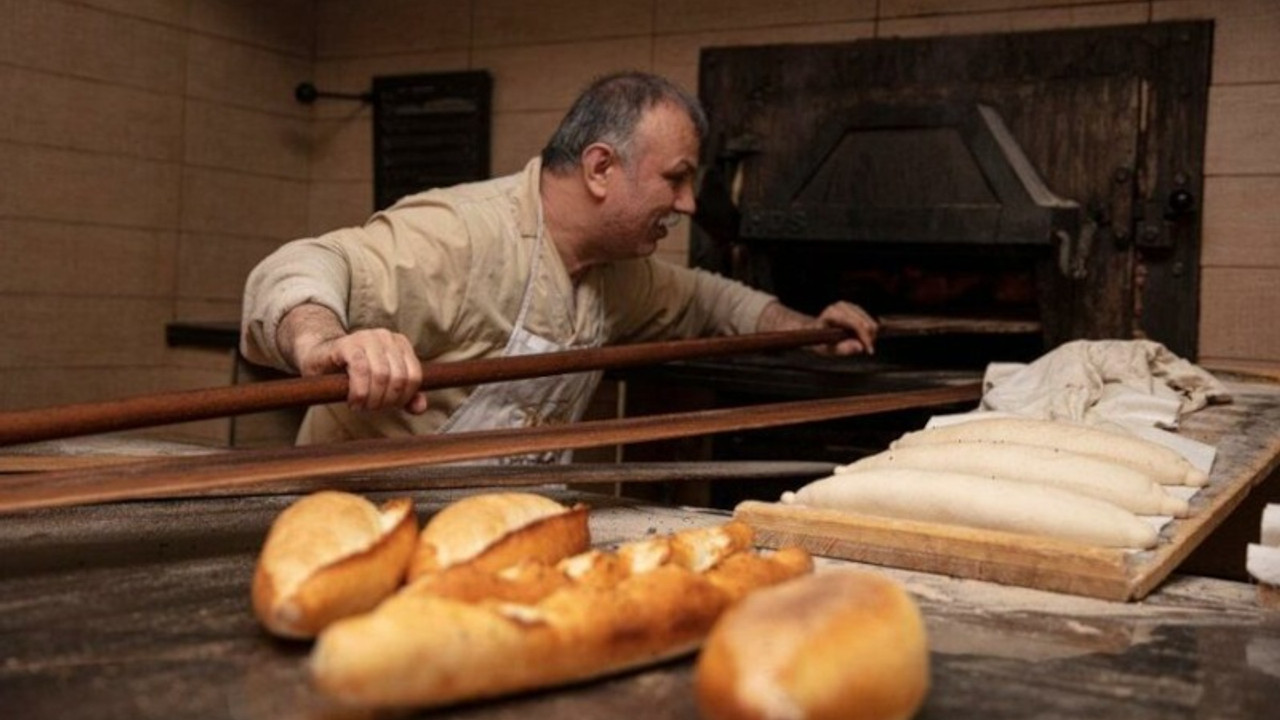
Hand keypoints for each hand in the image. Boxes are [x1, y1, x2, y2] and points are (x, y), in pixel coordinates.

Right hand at [280, 305, 427, 413]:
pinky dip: (360, 392)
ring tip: (362, 405)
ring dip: (372, 399)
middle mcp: (386, 337)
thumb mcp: (382, 385)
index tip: (388, 406)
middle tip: (372, 408)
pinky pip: (361, 370)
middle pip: (398, 378)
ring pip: (382, 375)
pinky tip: (354, 401)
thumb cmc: (353, 373)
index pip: (415, 376)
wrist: (319, 357)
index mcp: (400, 344)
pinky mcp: (347, 344)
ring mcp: (367, 337)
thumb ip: (404, 396)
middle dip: (386, 401)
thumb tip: (420, 408)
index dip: (403, 397)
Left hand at [755, 300, 877, 355]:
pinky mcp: (852, 307)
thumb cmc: (816, 340)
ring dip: (871, 333)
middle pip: (864, 321)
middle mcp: (841, 306)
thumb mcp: (825, 349)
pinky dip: (868, 329)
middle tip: (868, 350)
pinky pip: (866, 318)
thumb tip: (860, 347)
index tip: (869, 351)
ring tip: (867, 345)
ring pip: (867, 319)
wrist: (809, 329)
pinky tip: (865, 338)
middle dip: (870, 337)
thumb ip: (842, 349)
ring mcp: (847, 305)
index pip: (856, 324)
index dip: (865, 338)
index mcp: (833, 313)